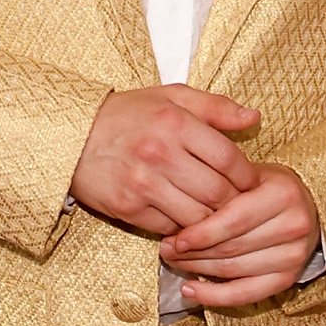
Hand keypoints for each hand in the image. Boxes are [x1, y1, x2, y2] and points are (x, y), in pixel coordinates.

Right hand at [71, 85, 259, 234]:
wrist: (70, 136)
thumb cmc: (127, 115)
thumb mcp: (171, 97)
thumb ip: (215, 107)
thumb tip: (255, 117)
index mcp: (175, 123)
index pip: (229, 159)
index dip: (247, 176)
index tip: (251, 182)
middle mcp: (159, 153)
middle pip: (218, 193)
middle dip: (234, 203)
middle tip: (238, 204)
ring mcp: (142, 184)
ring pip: (197, 217)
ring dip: (211, 220)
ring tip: (215, 214)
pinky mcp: (128, 208)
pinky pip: (170, 228)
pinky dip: (182, 228)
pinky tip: (184, 218)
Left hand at [160, 164, 321, 308]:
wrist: (308, 207)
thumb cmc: (268, 189)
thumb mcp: (249, 176)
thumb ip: (220, 190)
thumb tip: (176, 214)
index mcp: (282, 194)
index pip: (234, 220)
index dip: (201, 233)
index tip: (175, 238)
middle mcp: (293, 226)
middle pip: (231, 247)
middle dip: (193, 251)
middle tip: (167, 249)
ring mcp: (293, 256)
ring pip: (234, 269)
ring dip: (198, 269)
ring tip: (174, 263)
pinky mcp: (288, 279)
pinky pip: (245, 294)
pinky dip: (214, 296)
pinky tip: (189, 289)